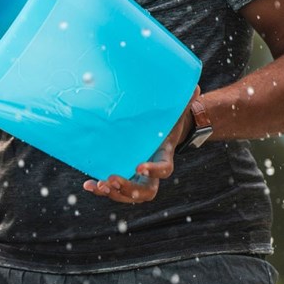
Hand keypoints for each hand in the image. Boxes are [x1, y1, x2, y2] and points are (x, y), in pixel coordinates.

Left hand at [82, 88, 200, 204]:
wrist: (159, 130)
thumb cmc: (166, 119)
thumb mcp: (175, 110)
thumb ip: (184, 100)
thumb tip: (195, 87)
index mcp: (164, 155)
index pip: (165, 169)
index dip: (154, 170)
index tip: (139, 166)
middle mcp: (151, 172)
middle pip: (146, 191)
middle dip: (130, 189)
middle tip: (113, 179)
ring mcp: (137, 177)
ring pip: (129, 195)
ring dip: (113, 193)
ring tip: (99, 185)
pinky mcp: (123, 175)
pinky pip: (113, 188)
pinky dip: (101, 189)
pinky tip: (88, 185)